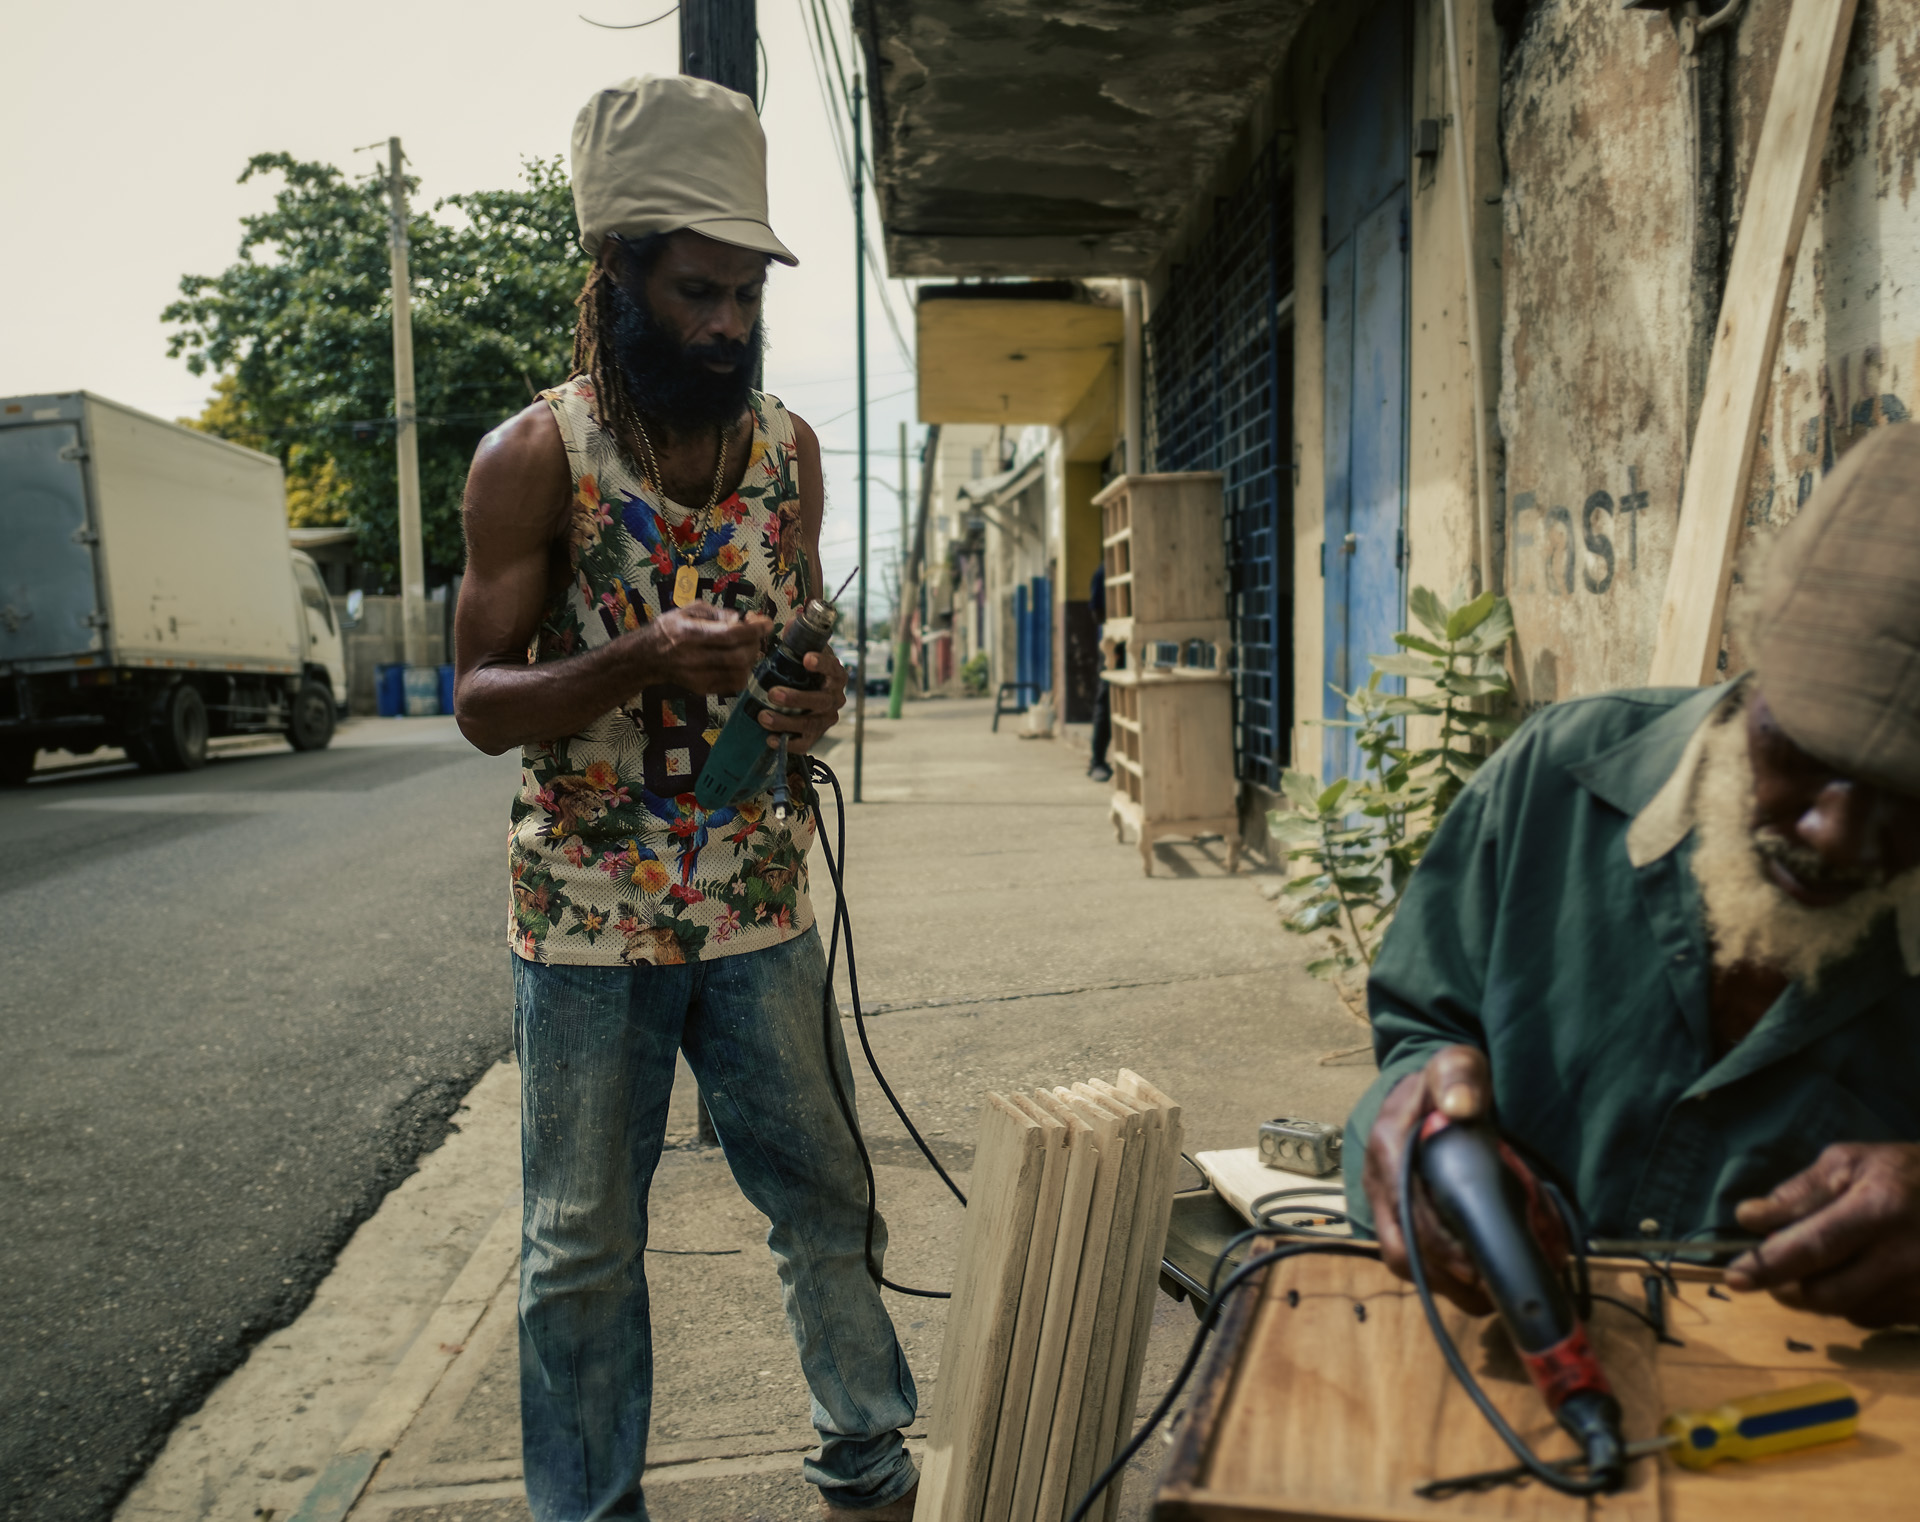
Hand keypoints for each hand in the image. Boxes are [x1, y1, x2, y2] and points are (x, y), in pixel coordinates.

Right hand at [636, 603, 771, 694]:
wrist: (647, 657)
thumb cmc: (670, 628)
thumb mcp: (690, 610)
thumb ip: (718, 613)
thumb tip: (744, 620)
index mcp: (689, 634)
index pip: (729, 635)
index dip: (753, 630)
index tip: (767, 623)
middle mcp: (693, 658)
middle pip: (737, 657)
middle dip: (755, 644)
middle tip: (756, 635)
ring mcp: (698, 677)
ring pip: (739, 673)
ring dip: (751, 659)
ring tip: (748, 647)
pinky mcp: (702, 689)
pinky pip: (733, 685)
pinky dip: (744, 672)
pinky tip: (739, 661)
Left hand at [759, 640, 846, 754]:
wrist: (808, 700)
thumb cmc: (804, 673)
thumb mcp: (801, 653)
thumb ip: (796, 638)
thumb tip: (792, 620)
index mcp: (834, 674)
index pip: (832, 668)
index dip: (822, 663)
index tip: (806, 658)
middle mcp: (834, 698)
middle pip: (820, 700)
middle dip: (796, 698)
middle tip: (774, 693)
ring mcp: (826, 718)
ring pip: (810, 723)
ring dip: (785, 721)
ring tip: (763, 717)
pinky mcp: (815, 735)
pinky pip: (805, 743)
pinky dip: (788, 743)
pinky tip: (770, 739)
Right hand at [1363, 1044, 1493, 1313]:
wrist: (1429, 1088)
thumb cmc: (1447, 1082)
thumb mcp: (1456, 1065)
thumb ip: (1459, 1076)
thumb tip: (1461, 1106)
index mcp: (1387, 1144)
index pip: (1406, 1208)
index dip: (1439, 1243)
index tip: (1478, 1263)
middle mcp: (1376, 1177)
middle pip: (1399, 1245)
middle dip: (1444, 1274)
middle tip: (1490, 1289)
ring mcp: (1382, 1198)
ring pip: (1400, 1258)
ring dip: (1441, 1283)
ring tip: (1486, 1296)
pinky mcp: (1393, 1213)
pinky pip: (1407, 1255)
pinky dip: (1438, 1276)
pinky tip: (1472, 1285)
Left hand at [1726, 1143, 1919, 1327]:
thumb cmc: (1908, 1173)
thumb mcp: (1852, 1163)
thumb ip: (1800, 1192)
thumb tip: (1750, 1218)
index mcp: (1880, 1209)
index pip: (1813, 1249)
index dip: (1769, 1266)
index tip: (1735, 1277)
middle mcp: (1904, 1257)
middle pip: (1824, 1294)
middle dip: (1787, 1286)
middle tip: (1773, 1267)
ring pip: (1846, 1310)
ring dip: (1821, 1292)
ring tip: (1828, 1259)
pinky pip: (1874, 1318)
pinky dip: (1854, 1300)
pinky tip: (1863, 1272)